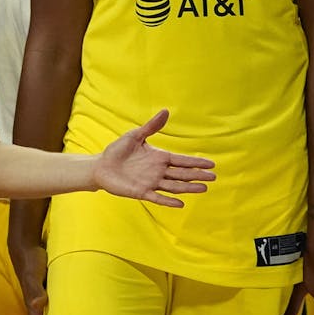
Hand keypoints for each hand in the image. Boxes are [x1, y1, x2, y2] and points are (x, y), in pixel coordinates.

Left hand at [93, 109, 215, 205]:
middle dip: (197, 175)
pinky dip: (168, 201)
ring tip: (203, 189)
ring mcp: (151, 183)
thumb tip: (166, 111)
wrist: (101, 166)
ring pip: (174, 186)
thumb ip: (151, 126)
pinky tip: (180, 203)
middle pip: (182, 174)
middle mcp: (158, 171)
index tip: (212, 164)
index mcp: (159, 158)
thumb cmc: (117, 151)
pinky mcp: (141, 192)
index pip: (182, 160)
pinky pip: (157, 198)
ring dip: (188, 188)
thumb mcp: (135, 136)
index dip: (196, 162)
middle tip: (213, 177)